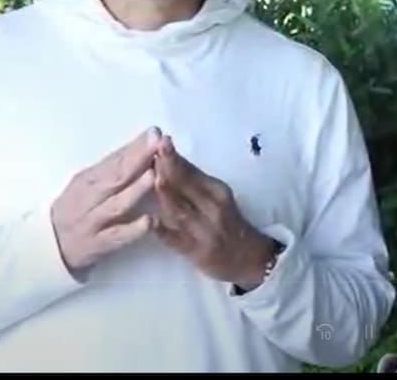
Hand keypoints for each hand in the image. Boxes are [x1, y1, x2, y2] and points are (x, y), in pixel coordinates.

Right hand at [51, 126, 159, 275]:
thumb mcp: (87, 186)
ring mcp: (93, 222)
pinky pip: (116, 237)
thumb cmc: (75, 210)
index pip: (113, 160)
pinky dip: (133, 229)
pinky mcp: (97, 245)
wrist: (47, 247)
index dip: (134, 147)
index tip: (155, 132)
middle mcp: (89, 198)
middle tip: (158, 144)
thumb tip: (141, 144)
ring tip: (153, 175)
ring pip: (115, 205)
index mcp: (88, 180)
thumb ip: (112, 168)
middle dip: (137, 159)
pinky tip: (150, 221)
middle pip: (115, 177)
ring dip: (135, 190)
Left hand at [151, 137, 275, 287]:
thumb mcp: (216, 197)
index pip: (193, 172)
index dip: (175, 157)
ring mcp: (203, 231)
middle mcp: (212, 208)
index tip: (159, 140)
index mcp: (217, 191)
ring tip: (148, 175)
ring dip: (165, 192)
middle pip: (187, 186)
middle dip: (168, 168)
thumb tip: (168, 157)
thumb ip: (193, 181)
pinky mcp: (196, 252)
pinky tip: (150, 222)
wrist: (248, 257)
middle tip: (150, 149)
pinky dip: (164, 231)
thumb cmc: (227, 222)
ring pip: (181, 210)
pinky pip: (177, 240)